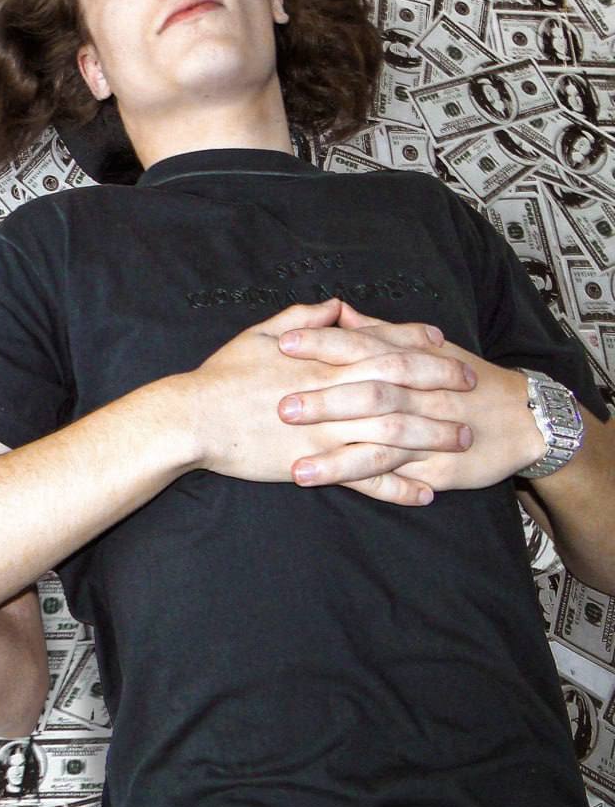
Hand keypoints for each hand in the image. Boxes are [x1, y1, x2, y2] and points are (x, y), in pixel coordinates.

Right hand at [188, 299, 475, 503]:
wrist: (193, 418)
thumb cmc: (222, 376)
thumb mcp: (258, 334)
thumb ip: (303, 318)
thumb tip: (336, 305)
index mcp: (322, 359)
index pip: (382, 345)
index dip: (417, 343)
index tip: (445, 344)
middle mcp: (333, 392)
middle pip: (401, 385)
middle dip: (441, 384)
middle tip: (471, 387)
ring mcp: (328, 430)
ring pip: (394, 432)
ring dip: (432, 436)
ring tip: (461, 439)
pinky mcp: (317, 463)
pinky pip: (367, 478)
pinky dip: (398, 487)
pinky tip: (424, 493)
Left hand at [279, 303, 541, 492]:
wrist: (525, 416)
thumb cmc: (462, 377)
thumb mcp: (424, 347)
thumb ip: (377, 332)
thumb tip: (337, 311)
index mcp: (407, 361)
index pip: (360, 347)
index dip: (323, 344)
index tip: (283, 343)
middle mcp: (416, 396)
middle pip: (369, 395)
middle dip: (325, 402)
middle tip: (282, 407)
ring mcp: (427, 435)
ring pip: (380, 445)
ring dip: (339, 460)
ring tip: (299, 470)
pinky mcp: (436, 468)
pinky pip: (400, 478)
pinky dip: (374, 487)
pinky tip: (346, 495)